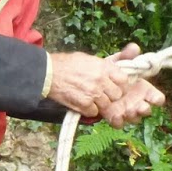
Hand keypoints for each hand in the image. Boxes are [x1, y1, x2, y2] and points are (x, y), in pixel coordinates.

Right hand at [46, 45, 164, 126]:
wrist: (48, 73)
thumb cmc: (67, 64)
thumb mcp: (88, 58)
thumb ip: (105, 65)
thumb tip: (117, 67)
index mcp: (103, 67)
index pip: (124, 79)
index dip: (120, 84)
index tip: (115, 85)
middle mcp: (101, 80)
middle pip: (117, 95)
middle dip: (111, 96)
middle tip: (103, 94)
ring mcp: (93, 93)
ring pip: (107, 105)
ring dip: (100, 104)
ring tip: (91, 98)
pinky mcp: (84, 104)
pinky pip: (95, 112)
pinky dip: (90, 110)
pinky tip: (83, 103)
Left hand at [102, 43, 165, 126]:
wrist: (91, 81)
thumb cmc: (110, 72)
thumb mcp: (117, 61)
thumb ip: (126, 55)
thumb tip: (134, 47)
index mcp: (143, 90)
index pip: (157, 98)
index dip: (157, 99)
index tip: (155, 98)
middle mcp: (137, 102)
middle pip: (146, 110)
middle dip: (144, 109)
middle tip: (139, 106)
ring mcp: (127, 111)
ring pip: (134, 118)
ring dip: (132, 115)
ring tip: (127, 110)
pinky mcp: (115, 117)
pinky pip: (119, 123)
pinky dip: (117, 121)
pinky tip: (114, 116)